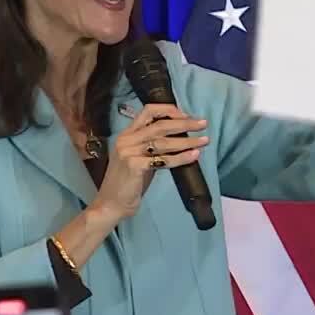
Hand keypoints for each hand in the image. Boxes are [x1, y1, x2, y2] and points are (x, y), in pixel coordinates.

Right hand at [91, 104, 208, 221]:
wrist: (111, 204)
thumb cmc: (128, 183)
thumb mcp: (138, 158)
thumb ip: (153, 147)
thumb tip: (180, 139)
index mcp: (127, 134)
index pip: (148, 111)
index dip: (169, 110)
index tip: (186, 116)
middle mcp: (127, 140)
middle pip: (160, 125)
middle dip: (185, 124)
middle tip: (203, 124)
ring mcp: (129, 152)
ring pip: (164, 142)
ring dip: (187, 141)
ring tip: (204, 141)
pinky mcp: (134, 166)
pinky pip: (163, 160)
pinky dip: (181, 158)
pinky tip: (194, 156)